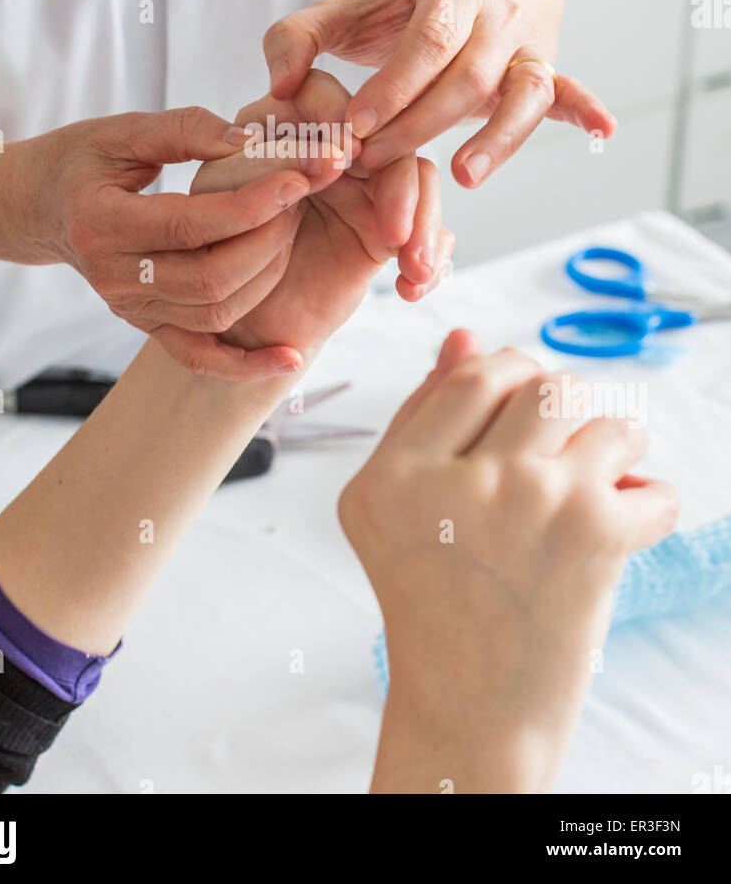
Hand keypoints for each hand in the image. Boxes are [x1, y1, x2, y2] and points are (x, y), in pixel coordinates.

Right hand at [0, 107, 314, 378]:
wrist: (38, 207)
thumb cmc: (81, 161)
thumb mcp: (121, 131)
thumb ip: (184, 129)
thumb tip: (249, 139)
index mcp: (102, 223)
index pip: (190, 225)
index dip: (250, 207)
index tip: (294, 180)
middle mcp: (113, 277)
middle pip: (210, 278)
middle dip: (268, 240)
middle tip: (297, 201)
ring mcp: (129, 308)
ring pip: (215, 313)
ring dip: (268, 276)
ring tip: (289, 231)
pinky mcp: (145, 325)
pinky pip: (199, 355)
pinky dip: (245, 364)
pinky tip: (289, 356)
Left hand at [188, 72, 453, 362]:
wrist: (236, 317)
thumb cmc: (216, 250)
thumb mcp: (224, 202)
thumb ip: (265, 170)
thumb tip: (333, 154)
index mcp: (283, 122)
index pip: (321, 94)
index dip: (338, 115)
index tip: (346, 152)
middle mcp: (332, 145)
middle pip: (386, 134)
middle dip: (397, 180)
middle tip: (392, 227)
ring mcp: (366, 184)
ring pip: (418, 176)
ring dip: (424, 220)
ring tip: (413, 265)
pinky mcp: (388, 226)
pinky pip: (430, 227)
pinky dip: (431, 255)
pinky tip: (410, 287)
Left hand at [263, 0, 615, 186]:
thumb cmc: (390, 15)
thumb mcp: (338, 14)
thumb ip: (293, 41)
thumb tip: (279, 87)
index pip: (428, 41)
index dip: (393, 87)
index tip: (356, 129)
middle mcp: (497, 13)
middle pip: (470, 76)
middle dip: (421, 125)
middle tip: (374, 163)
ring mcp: (526, 47)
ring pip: (524, 94)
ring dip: (498, 138)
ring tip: (462, 176)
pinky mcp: (542, 76)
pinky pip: (568, 93)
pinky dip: (587, 109)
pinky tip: (603, 130)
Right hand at [338, 332, 677, 793]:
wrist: (470, 711)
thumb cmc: (434, 604)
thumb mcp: (394, 507)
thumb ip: (422, 419)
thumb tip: (464, 336)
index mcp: (394, 474)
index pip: (471, 375)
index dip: (509, 376)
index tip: (522, 404)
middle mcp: (455, 480)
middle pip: (540, 384)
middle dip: (563, 409)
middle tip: (558, 450)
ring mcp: (526, 500)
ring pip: (604, 418)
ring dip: (614, 446)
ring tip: (598, 481)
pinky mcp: (590, 533)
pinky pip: (653, 485)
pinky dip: (648, 507)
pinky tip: (619, 528)